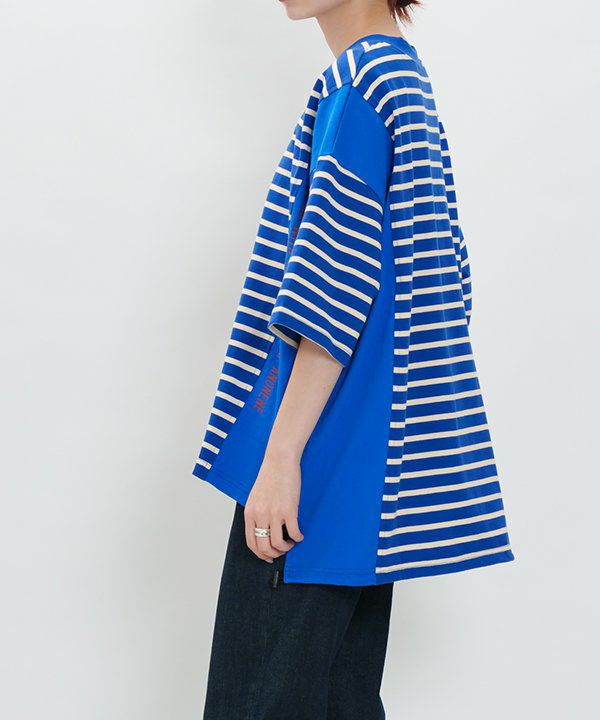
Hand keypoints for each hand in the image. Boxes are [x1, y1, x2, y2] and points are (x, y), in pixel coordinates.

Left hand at [244, 447, 303, 562]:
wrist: (279, 460)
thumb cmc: (270, 476)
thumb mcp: (255, 497)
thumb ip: (256, 513)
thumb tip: (263, 529)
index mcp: (250, 513)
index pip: (251, 542)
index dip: (260, 554)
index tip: (269, 556)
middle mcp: (260, 515)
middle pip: (263, 547)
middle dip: (274, 554)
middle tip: (282, 551)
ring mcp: (274, 513)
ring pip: (278, 544)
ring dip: (286, 548)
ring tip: (291, 542)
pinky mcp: (289, 510)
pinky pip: (294, 532)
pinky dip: (298, 538)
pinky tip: (300, 535)